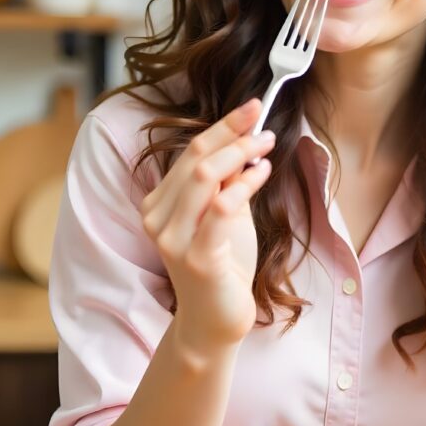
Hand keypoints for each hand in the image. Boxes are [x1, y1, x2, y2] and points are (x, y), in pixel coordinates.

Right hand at [140, 98, 275, 364]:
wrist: (215, 319)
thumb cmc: (222, 262)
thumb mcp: (223, 212)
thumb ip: (226, 180)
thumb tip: (245, 140)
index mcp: (159, 203)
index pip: (189, 150)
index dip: (223, 125)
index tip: (252, 107)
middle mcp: (158, 218)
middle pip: (197, 158)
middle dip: (234, 135)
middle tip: (266, 128)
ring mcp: (173, 239)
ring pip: (204, 176)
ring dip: (241, 155)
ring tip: (267, 147)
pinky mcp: (197, 258)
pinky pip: (221, 208)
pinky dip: (245, 184)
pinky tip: (262, 173)